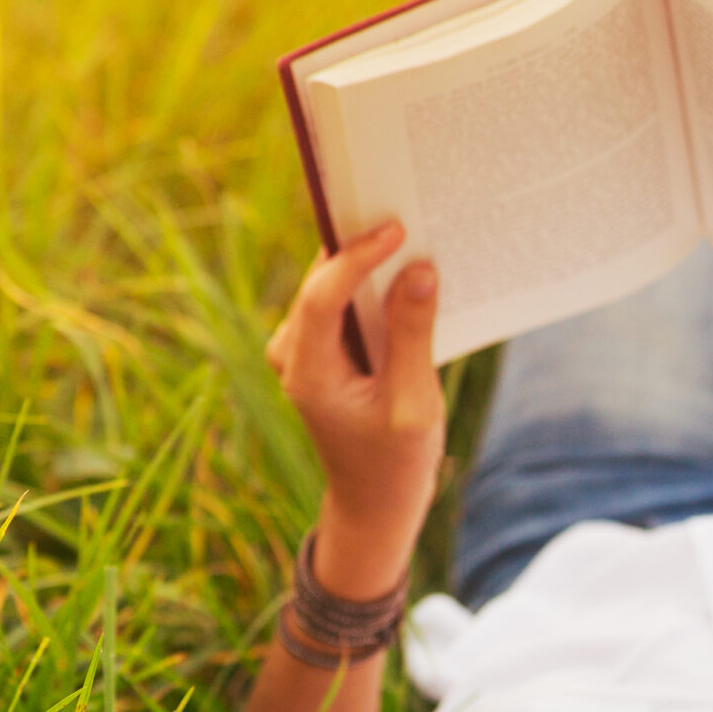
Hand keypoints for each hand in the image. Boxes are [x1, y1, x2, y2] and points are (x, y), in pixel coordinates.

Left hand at [265, 220, 443, 595]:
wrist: (374, 502)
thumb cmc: (395, 462)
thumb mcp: (412, 403)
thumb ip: (413, 335)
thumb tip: (419, 270)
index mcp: (308, 373)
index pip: (323, 296)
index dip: (356, 257)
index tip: (396, 230)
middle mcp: (293, 354)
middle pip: (324, 281)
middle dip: (364, 248)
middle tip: (408, 209)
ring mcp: (301, 351)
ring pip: (333, 287)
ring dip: (370, 264)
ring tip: (414, 232)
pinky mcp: (320, 349)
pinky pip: (343, 302)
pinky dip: (373, 286)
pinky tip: (408, 269)